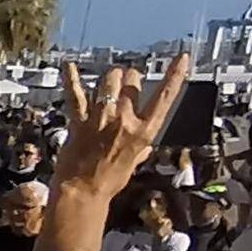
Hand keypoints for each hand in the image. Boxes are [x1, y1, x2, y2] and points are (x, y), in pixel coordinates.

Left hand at [46, 52, 187, 237]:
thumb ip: (140, 147)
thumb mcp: (135, 162)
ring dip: (109, 79)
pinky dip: (72, 80)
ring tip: (108, 82)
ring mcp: (100, 118)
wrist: (82, 192)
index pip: (165, 97)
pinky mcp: (79, 121)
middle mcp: (124, 120)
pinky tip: (70, 66)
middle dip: (130, 78)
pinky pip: (75, 95)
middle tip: (127, 83)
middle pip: (132, 81)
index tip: (182, 58)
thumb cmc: (109, 181)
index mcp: (144, 131)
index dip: (175, 75)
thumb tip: (144, 144)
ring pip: (108, 81)